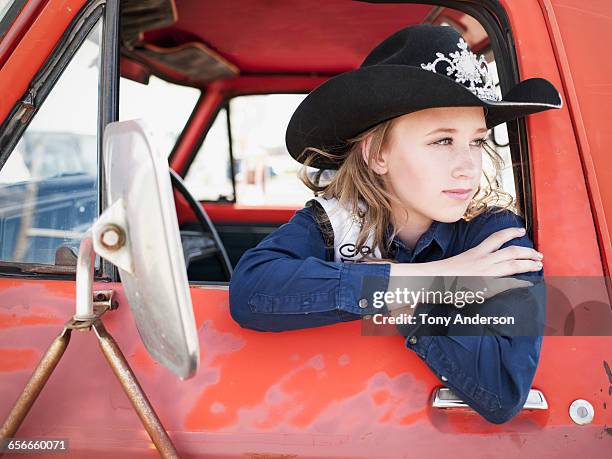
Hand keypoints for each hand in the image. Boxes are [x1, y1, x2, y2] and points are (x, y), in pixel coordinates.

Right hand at [385, 227, 542, 307]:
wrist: (432, 281)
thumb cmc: (442, 274)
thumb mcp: (458, 263)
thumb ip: (472, 261)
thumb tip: (481, 263)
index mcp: (475, 253)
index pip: (496, 238)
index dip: (511, 232)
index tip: (522, 231)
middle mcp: (482, 261)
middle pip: (510, 251)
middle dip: (527, 251)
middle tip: (538, 254)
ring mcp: (485, 273)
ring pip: (512, 264)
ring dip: (528, 264)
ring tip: (538, 265)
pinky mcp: (485, 285)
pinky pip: (507, 282)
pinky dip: (519, 282)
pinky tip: (528, 283)